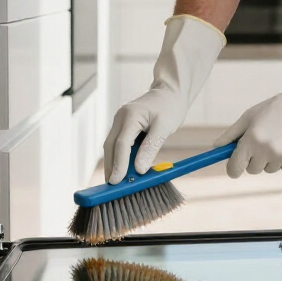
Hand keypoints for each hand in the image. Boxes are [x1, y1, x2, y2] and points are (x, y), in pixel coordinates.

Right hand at [104, 15, 224, 181]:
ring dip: (115, 164)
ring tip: (119, 183)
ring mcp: (120, 122)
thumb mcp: (164, 128)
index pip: (121, 144)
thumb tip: (139, 170)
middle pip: (110, 147)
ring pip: (112, 147)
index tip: (116, 182)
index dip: (119, 165)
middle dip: (111, 167)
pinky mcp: (124, 127)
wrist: (171, 92)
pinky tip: (125, 171)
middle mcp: (121, 118)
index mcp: (130, 115)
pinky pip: (119, 145)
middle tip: (113, 188)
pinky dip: (121, 158)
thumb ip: (151, 148)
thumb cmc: (170, 107)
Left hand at [214, 35, 281, 178]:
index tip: (234, 167)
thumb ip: (231, 134)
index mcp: (252, 139)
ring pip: (269, 169)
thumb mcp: (250, 116)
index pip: (235, 168)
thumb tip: (215, 148)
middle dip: (253, 159)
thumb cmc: (276, 109)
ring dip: (271, 158)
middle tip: (262, 141)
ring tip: (280, 137)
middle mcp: (266, 151)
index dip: (233, 168)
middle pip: (252, 170)